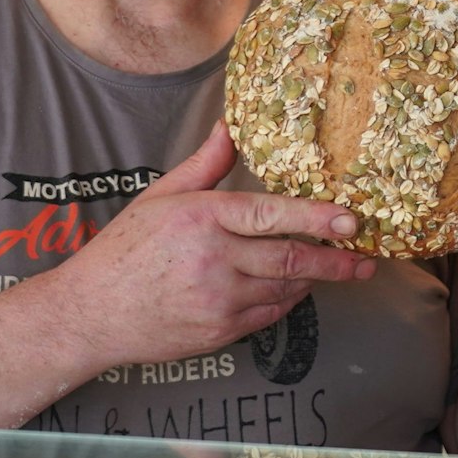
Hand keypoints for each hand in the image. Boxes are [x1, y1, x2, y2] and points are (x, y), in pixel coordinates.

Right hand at [52, 125, 374, 369]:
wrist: (91, 313)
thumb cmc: (124, 250)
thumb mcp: (160, 196)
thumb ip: (205, 164)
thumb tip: (231, 125)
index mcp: (202, 218)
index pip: (273, 216)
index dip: (318, 219)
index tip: (351, 220)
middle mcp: (214, 260)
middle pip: (291, 260)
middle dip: (336, 260)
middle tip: (365, 257)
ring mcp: (218, 301)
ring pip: (285, 290)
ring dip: (313, 280)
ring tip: (335, 268)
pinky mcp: (219, 332)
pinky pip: (270, 316)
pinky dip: (287, 301)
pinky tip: (294, 289)